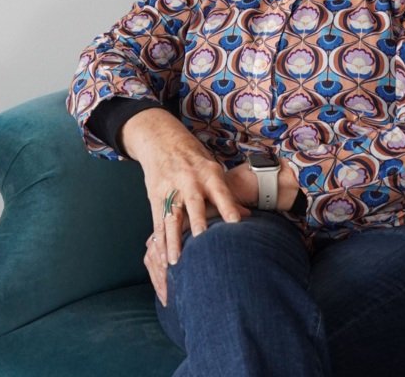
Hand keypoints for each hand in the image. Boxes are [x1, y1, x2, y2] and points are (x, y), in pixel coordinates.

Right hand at [122, 108, 249, 305]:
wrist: (163, 141)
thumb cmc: (196, 160)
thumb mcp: (214, 170)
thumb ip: (228, 194)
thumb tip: (249, 216)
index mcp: (209, 173)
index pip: (220, 191)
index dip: (228, 206)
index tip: (236, 223)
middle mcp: (190, 180)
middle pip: (194, 203)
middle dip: (198, 222)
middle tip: (202, 241)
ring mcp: (170, 188)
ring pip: (172, 216)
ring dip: (173, 240)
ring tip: (175, 262)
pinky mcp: (155, 196)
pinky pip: (157, 221)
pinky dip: (160, 240)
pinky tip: (162, 256)